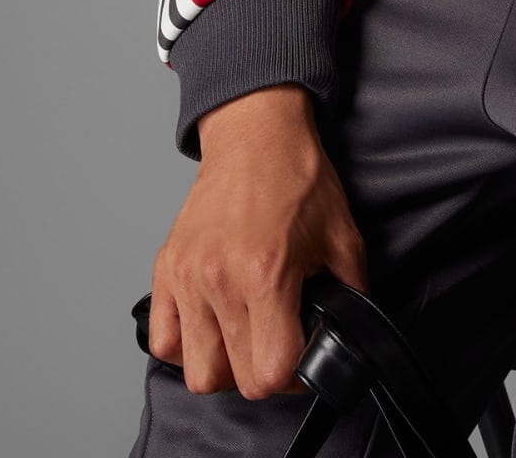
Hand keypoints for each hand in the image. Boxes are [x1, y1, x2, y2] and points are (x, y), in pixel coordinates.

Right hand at [146, 84, 367, 398]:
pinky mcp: (166, 271)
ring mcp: (186, 278)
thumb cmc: (297, 177)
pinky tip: (214, 322)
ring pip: (196, 370)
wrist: (257, 136)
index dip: (295, 375)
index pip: (269, 372)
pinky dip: (187, 345)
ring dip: (225, 363)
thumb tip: (350, 331)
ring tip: (247, 334)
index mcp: (266, 273)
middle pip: (234, 378)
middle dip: (264, 371)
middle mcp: (219, 280)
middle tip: (281, 344)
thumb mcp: (344, 234)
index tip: (304, 357)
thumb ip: (351, 291)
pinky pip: (165, 341)